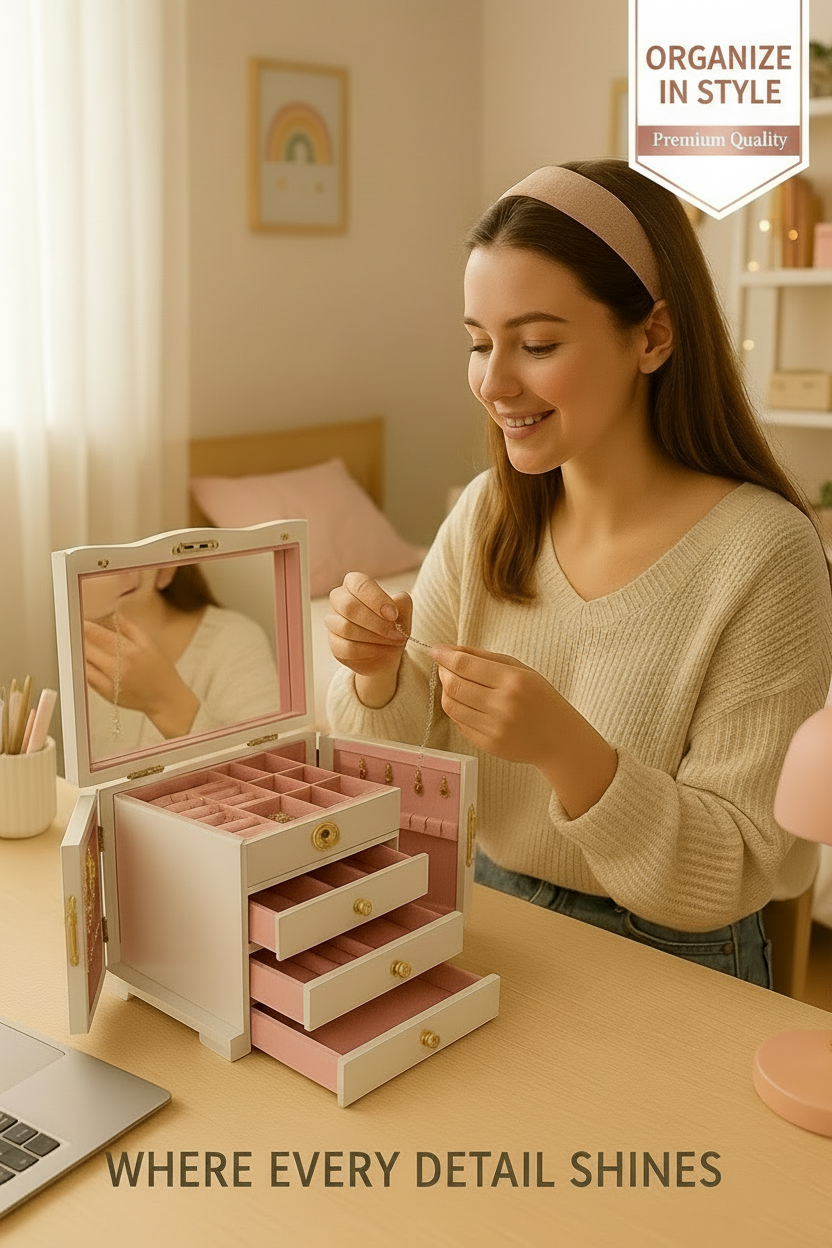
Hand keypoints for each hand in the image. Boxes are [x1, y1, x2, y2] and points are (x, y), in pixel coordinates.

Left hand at [84, 615, 198, 738]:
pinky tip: (82, 660)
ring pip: (84, 662)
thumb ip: (129, 627)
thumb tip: (111, 613)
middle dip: (78, 637)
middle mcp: (118, 666)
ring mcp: (110, 681)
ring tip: (75, 643)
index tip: (77, 619)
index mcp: (130, 650)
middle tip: (72, 629)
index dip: (84, 626)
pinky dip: (82, 667)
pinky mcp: (105, 693)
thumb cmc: (160, 669)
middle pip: (87, 647)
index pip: (98, 634)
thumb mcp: (148, 642)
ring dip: (78, 652)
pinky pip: (86, 676)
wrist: (165, 698)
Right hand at [325, 573, 412, 706]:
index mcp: (355, 583)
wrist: (388, 654)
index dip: (377, 600)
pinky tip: (380, 650)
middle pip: (348, 606)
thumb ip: (402, 603)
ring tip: (392, 641)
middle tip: (396, 633)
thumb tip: (397, 599)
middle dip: (376, 622)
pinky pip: (346, 648)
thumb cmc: (393, 626)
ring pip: (346, 628)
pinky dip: (368, 651)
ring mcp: (333, 622)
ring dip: (375, 637)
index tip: (394, 615)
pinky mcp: (333, 643)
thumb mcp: (404, 613)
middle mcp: (339, 599)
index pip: (360, 584)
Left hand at [430, 644, 616, 817]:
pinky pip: (459, 723)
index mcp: (513, 681)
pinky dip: (456, 710)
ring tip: (453, 683)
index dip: (444, 655)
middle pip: (454, 685)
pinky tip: (465, 703)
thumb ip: (485, 657)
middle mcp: (503, 705)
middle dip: (443, 672)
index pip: (465, 665)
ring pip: (451, 706)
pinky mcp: (488, 744)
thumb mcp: (520, 669)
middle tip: (444, 666)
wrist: (559, 738)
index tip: (435, 650)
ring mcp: (494, 727)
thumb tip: (450, 650)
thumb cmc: (540, 698)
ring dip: (446, 691)